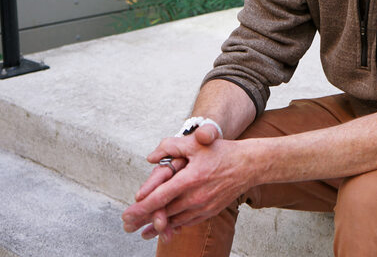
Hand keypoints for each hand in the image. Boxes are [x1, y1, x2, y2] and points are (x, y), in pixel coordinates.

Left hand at [122, 129, 253, 240]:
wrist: (249, 165)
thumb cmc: (222, 152)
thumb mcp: (196, 143)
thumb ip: (171, 146)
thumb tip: (150, 157)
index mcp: (191, 178)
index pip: (161, 196)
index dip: (142, 207)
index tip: (127, 214)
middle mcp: (197, 196)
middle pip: (164, 212)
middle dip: (144, 220)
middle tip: (127, 226)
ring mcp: (204, 206)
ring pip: (175, 220)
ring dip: (158, 227)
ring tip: (142, 232)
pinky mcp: (210, 211)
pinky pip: (188, 222)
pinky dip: (175, 225)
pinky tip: (166, 228)